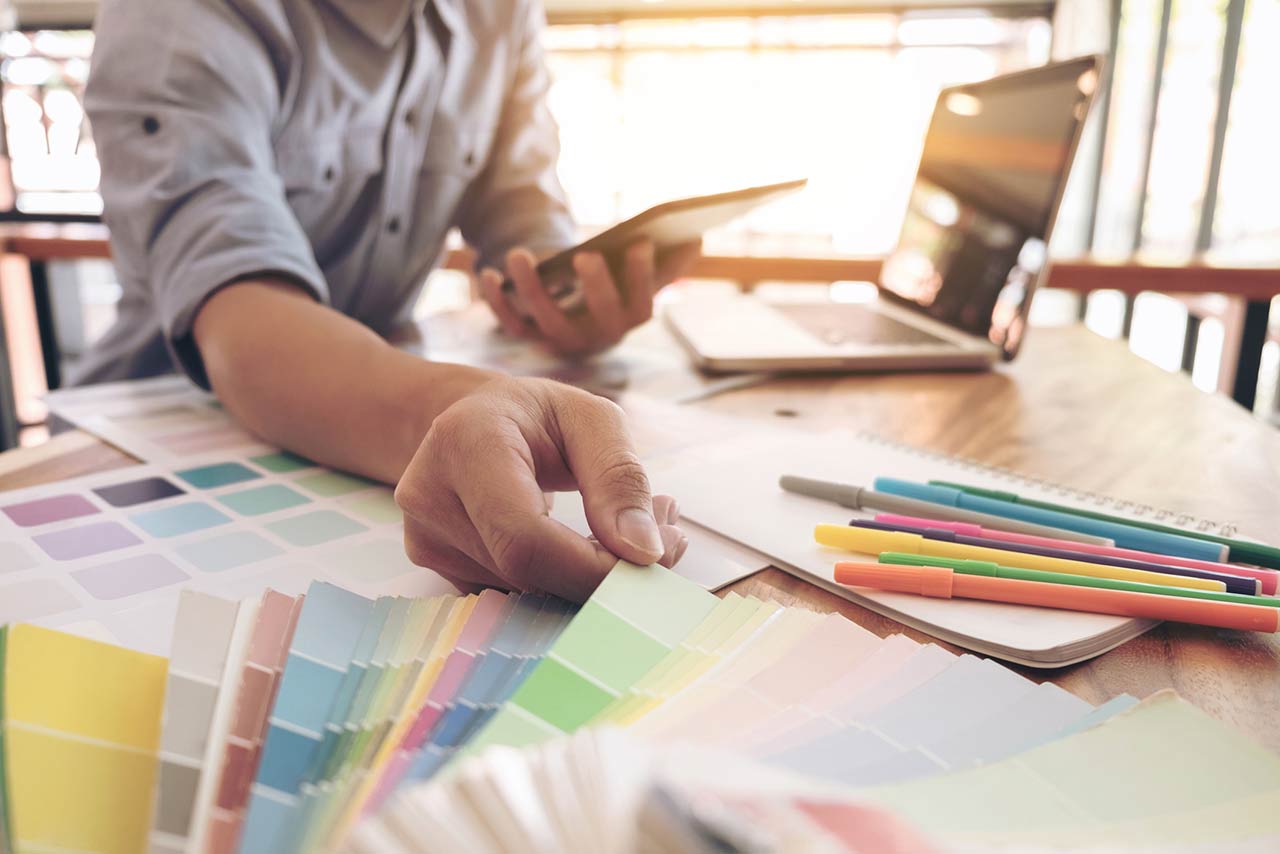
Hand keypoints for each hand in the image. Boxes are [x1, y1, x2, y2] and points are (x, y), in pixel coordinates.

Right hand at [395, 376, 687, 600]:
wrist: (470, 419)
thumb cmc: (536, 416)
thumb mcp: (592, 420)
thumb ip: (620, 479)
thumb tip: (644, 552)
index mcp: (466, 442)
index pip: (525, 536)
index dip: (591, 567)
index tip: (652, 559)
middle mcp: (429, 492)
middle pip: (524, 572)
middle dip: (600, 574)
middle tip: (663, 541)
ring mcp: (423, 535)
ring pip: (521, 592)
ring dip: (582, 579)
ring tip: (620, 533)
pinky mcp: (432, 563)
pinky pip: (507, 596)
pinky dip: (555, 584)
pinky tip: (579, 551)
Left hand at [478, 240, 700, 357]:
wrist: (569, 313)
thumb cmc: (609, 284)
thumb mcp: (635, 273)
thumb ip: (664, 261)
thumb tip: (696, 239)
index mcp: (625, 320)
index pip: (640, 307)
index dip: (644, 278)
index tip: (642, 242)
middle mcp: (595, 337)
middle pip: (597, 318)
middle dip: (593, 287)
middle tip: (586, 255)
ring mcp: (560, 339)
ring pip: (546, 322)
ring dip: (531, 288)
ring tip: (519, 254)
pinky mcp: (528, 335)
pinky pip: (510, 324)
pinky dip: (495, 301)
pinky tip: (486, 273)